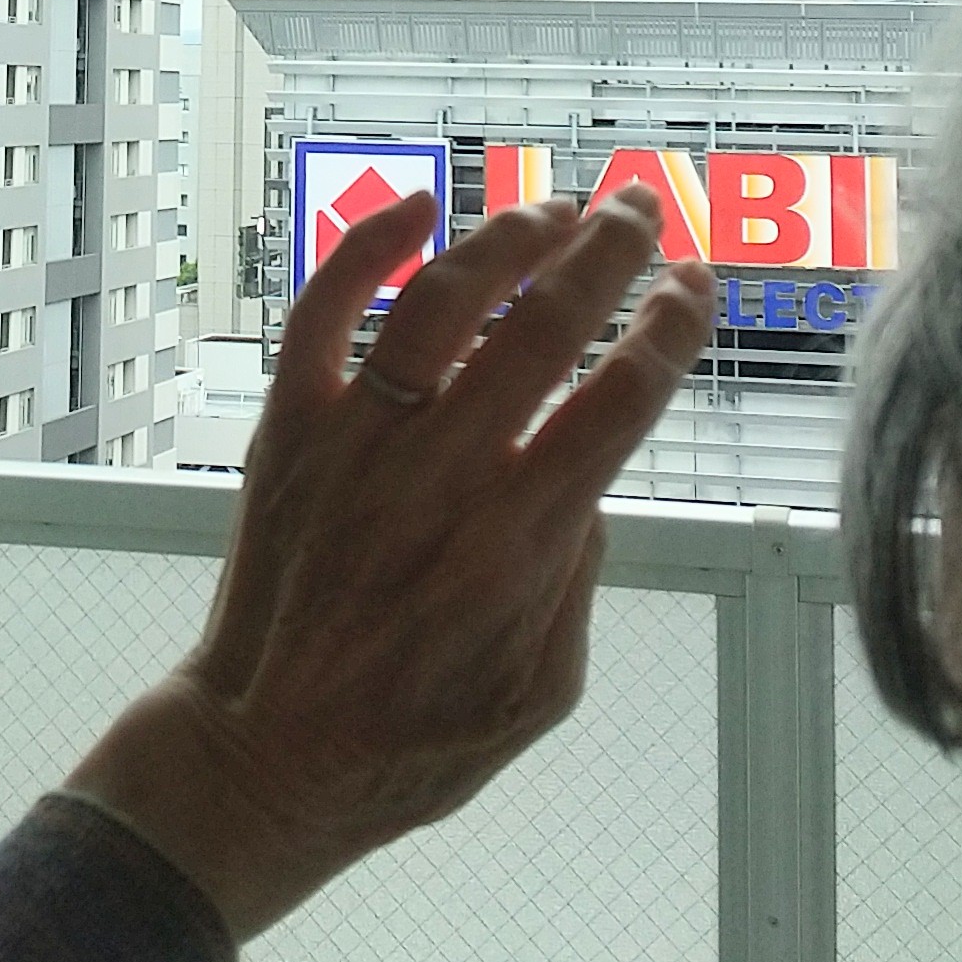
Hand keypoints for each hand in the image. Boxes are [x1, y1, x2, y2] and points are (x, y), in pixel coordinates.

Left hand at [63, 189, 714, 939]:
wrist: (264, 755)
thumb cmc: (410, 743)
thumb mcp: (541, 692)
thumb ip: (578, 579)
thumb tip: (588, 480)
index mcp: (518, 540)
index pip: (618, 402)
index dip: (670, 329)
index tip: (697, 284)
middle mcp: (441, 474)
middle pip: (544, 327)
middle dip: (607, 252)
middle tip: (643, 207)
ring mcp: (357, 442)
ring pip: (439, 302)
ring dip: (506, 237)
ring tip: (553, 206)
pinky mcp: (288, 429)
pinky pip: (322, 313)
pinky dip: (367, 248)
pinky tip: (417, 207)